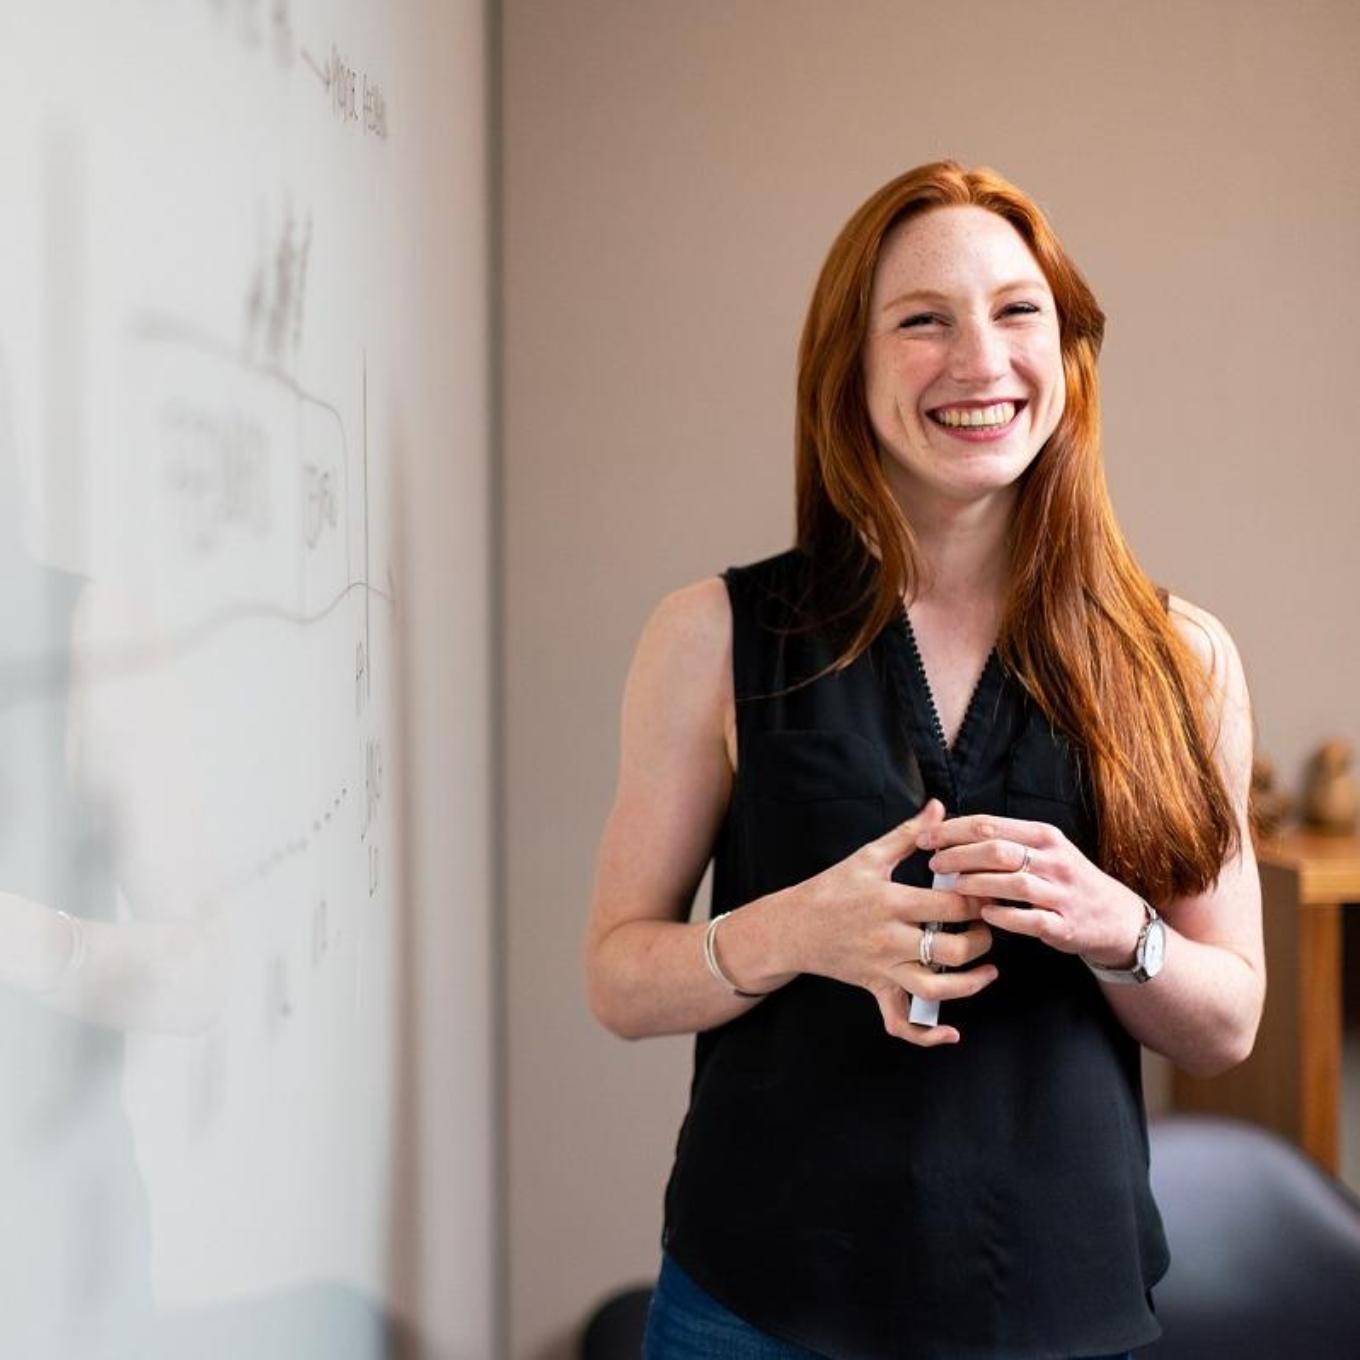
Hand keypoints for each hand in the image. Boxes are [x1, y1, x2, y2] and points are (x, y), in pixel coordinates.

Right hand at [788, 798, 997, 1046]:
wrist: (792, 927)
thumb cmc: (831, 888)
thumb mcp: (868, 856)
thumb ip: (909, 834)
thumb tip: (939, 807)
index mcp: (890, 902)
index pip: (951, 906)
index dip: (980, 901)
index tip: (993, 892)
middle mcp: (889, 940)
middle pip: (952, 950)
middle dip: (982, 940)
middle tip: (990, 926)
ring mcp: (883, 969)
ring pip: (936, 990)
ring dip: (970, 985)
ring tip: (988, 970)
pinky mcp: (876, 990)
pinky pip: (901, 1023)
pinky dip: (927, 1035)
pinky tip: (951, 1032)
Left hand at [917, 814, 1145, 966]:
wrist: (1115, 917)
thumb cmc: (1066, 880)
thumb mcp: (1044, 850)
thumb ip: (1005, 840)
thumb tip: (952, 832)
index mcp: (1043, 836)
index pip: (990, 825)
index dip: (953, 830)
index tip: (926, 837)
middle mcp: (1054, 860)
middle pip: (998, 850)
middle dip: (959, 855)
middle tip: (934, 863)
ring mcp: (1061, 893)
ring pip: (1013, 882)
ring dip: (977, 883)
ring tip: (953, 887)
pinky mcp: (1064, 924)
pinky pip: (1031, 919)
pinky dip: (1004, 916)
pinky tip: (984, 913)